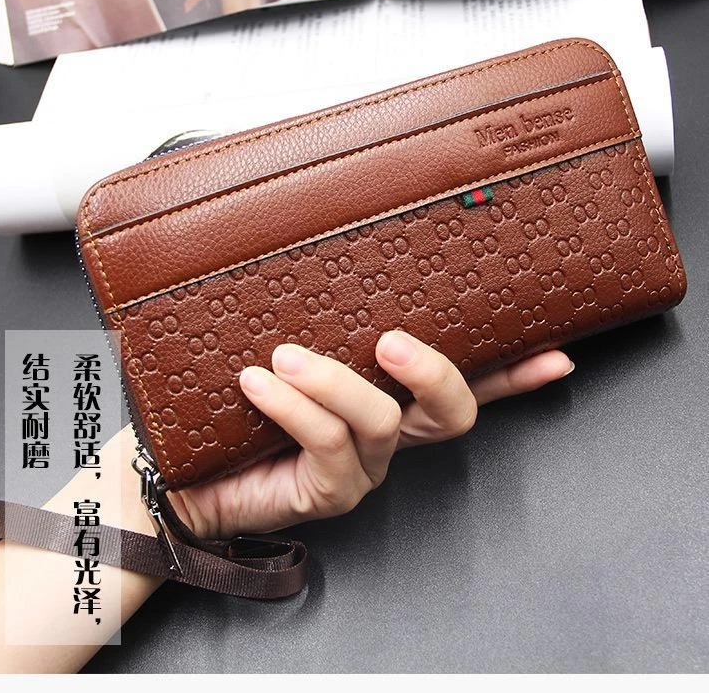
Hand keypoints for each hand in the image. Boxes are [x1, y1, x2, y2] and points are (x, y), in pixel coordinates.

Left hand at [170, 331, 573, 538]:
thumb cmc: (232, 400)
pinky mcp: (326, 493)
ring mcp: (361, 467)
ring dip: (336, 382)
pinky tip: (258, 385)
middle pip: (451, 413)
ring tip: (285, 358)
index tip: (555, 354)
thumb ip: (309, 316)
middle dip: (432, 371)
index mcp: (388, 397)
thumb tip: (307, 247)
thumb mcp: (279, 345)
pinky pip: (327, 447)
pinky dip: (296, 410)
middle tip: (391, 341)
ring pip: (382, 423)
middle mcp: (386, 434)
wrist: (184, 468)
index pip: (466, 384)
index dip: (513, 373)